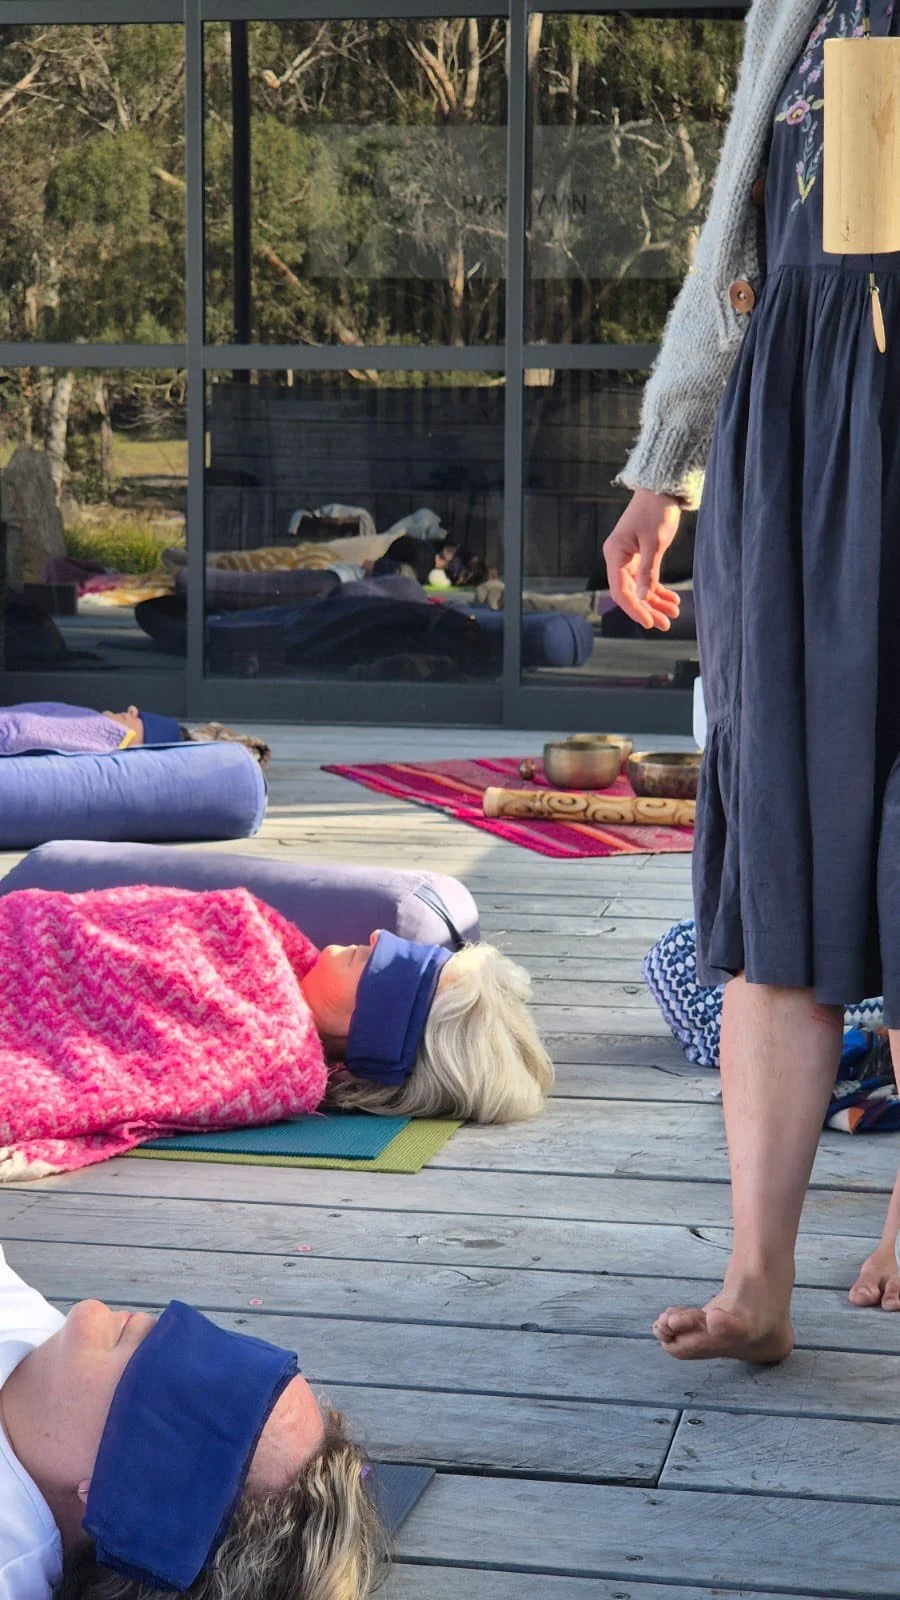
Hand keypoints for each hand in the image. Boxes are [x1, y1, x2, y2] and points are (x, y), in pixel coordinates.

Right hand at [602, 490, 683, 631]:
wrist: (661, 489)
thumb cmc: (656, 511)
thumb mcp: (654, 543)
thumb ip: (648, 572)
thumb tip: (643, 598)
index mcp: (615, 555)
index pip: (620, 591)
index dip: (635, 609)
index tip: (650, 622)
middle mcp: (618, 559)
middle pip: (630, 592)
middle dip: (649, 609)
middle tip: (666, 624)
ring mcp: (628, 558)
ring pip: (640, 588)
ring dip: (656, 601)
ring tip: (674, 613)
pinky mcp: (640, 556)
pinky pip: (647, 579)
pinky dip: (659, 589)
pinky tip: (673, 599)